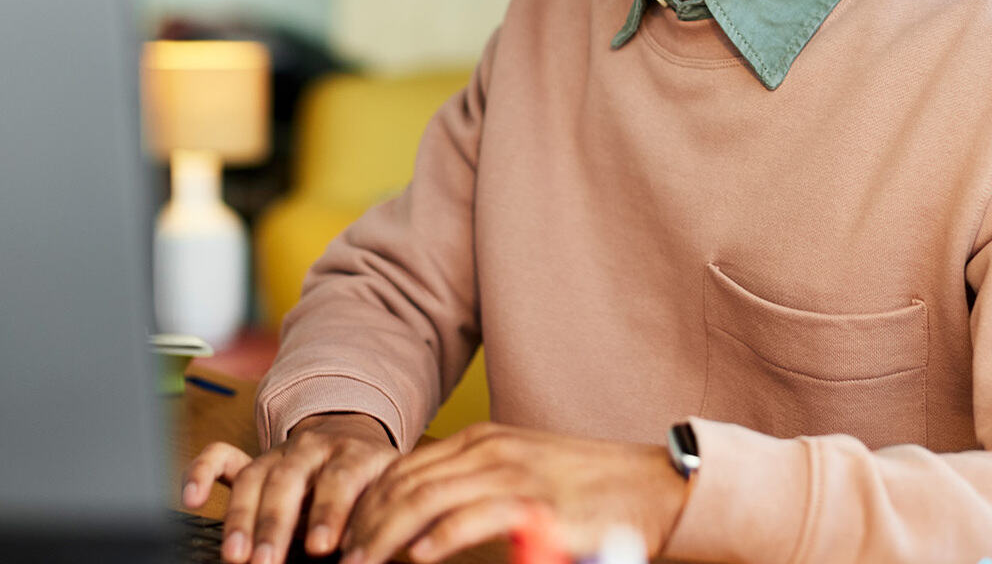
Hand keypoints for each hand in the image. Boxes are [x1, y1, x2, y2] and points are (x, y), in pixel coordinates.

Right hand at [182, 412, 398, 562]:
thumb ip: (380, 517)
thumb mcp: (387, 493)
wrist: (357, 441)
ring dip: (240, 518)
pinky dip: (201, 472)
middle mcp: (313, 450)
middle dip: (275, 524)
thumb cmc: (372, 481)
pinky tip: (190, 498)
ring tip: (235, 556)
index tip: (322, 547)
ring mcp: (279, 454)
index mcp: (354, 455)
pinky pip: (221, 459)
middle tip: (266, 563)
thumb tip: (375, 551)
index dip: (330, 512)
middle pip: (288, 481)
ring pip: (253, 478)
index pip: (340, 479)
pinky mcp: (254, 462)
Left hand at [341, 423, 689, 563]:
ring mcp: (512, 472)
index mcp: (483, 441)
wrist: (652, 485)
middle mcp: (491, 449)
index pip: (404, 467)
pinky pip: (471, 516)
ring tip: (360, 560)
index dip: (366, 502)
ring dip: (386, 533)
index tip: (343, 536)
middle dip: (365, 520)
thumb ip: (476, 488)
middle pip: (405, 481)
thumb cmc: (587, 489)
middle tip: (338, 555)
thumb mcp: (523, 475)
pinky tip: (416, 557)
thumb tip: (426, 523)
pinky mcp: (535, 501)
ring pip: (426, 497)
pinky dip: (436, 537)